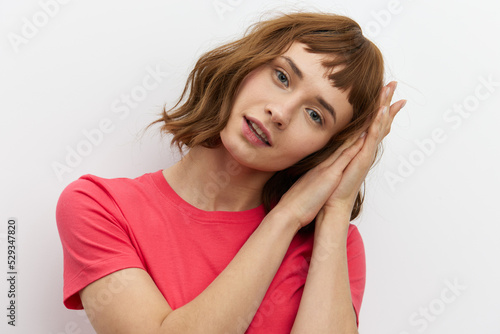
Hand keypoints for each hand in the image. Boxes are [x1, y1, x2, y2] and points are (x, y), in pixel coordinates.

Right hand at [272, 130, 368, 228]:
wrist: (289, 211)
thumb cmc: (295, 206)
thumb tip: (309, 187)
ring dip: (356, 134)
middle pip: (340, 146)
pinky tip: (364, 137)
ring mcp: (326, 168)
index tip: (352, 133)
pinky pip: (345, 157)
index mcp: (316, 170)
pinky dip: (354, 146)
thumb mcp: (303, 191)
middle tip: (364, 121)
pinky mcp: (330, 175)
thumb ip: (307, 186)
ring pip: (344, 147)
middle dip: (352, 133)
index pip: (333, 153)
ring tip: (368, 122)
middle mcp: (322, 166)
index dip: (343, 142)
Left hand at [322, 81, 406, 213]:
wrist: (330, 207)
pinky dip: (377, 124)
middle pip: (379, 122)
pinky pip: (372, 138)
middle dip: (386, 102)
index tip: (383, 93)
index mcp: (358, 150)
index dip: (378, 109)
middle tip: (393, 84)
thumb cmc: (330, 189)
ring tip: (391, 90)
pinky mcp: (362, 160)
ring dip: (385, 107)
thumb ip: (335, 154)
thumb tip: (331, 145)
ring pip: (378, 126)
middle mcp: (364, 151)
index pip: (370, 126)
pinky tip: (382, 111)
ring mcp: (365, 155)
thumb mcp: (331, 165)